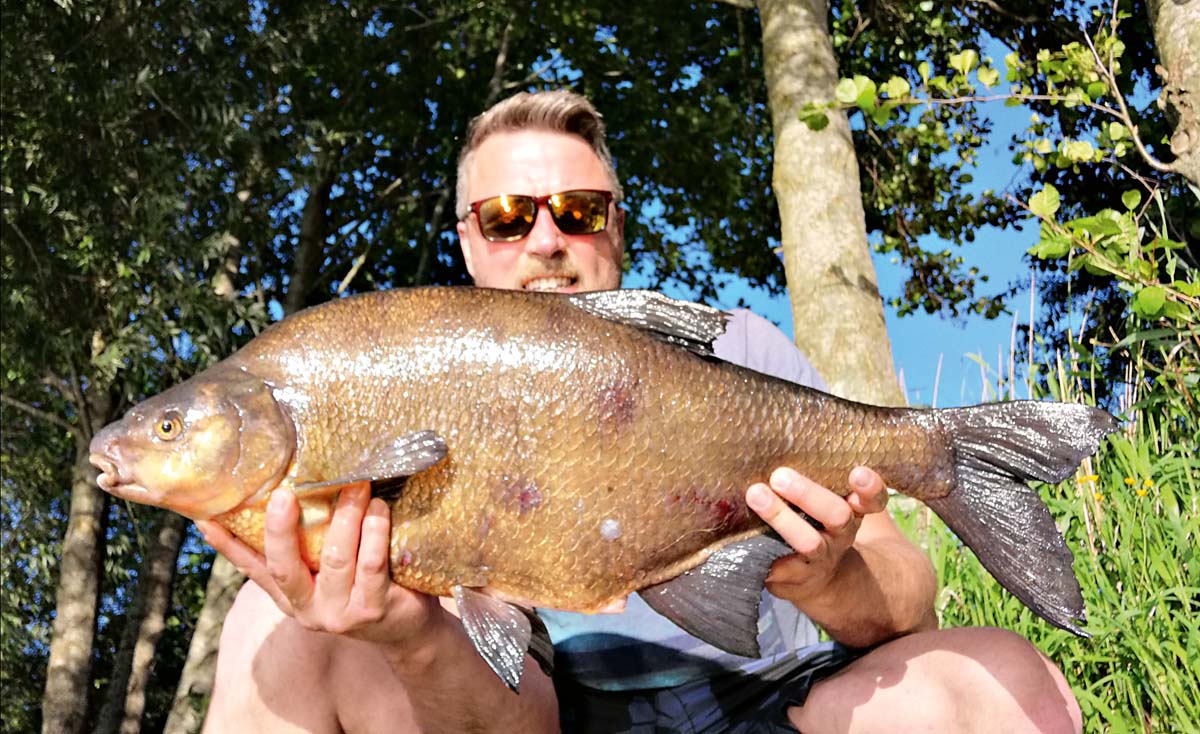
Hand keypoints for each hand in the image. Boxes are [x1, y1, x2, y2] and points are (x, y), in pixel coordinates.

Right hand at [197, 483, 440, 647]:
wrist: (409, 629)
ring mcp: (340, 613)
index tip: (205, 517)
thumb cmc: (365, 586)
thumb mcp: (327, 572)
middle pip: (284, 567)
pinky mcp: (373, 609)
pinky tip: (378, 509)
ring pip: (335, 558)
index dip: (227, 545)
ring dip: (346, 516)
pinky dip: (374, 532)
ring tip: (357, 485)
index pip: (252, 568)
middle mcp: (308, 608)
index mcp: (290, 596)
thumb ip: (307, 546)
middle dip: (281, 529)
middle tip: (284, 494)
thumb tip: (288, 490)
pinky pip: (371, 565)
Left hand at [745, 466, 887, 603]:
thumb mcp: (827, 498)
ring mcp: (822, 557)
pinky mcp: (798, 577)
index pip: (873, 497)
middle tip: (779, 476)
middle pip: (837, 514)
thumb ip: (816, 474)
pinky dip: (762, 554)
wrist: (822, 577)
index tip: (857, 473)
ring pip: (809, 542)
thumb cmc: (818, 521)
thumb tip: (773, 437)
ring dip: (781, 518)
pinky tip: (742, 544)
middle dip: (808, 494)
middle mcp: (842, 533)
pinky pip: (780, 568)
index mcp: (854, 509)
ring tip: (755, 495)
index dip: (869, 486)